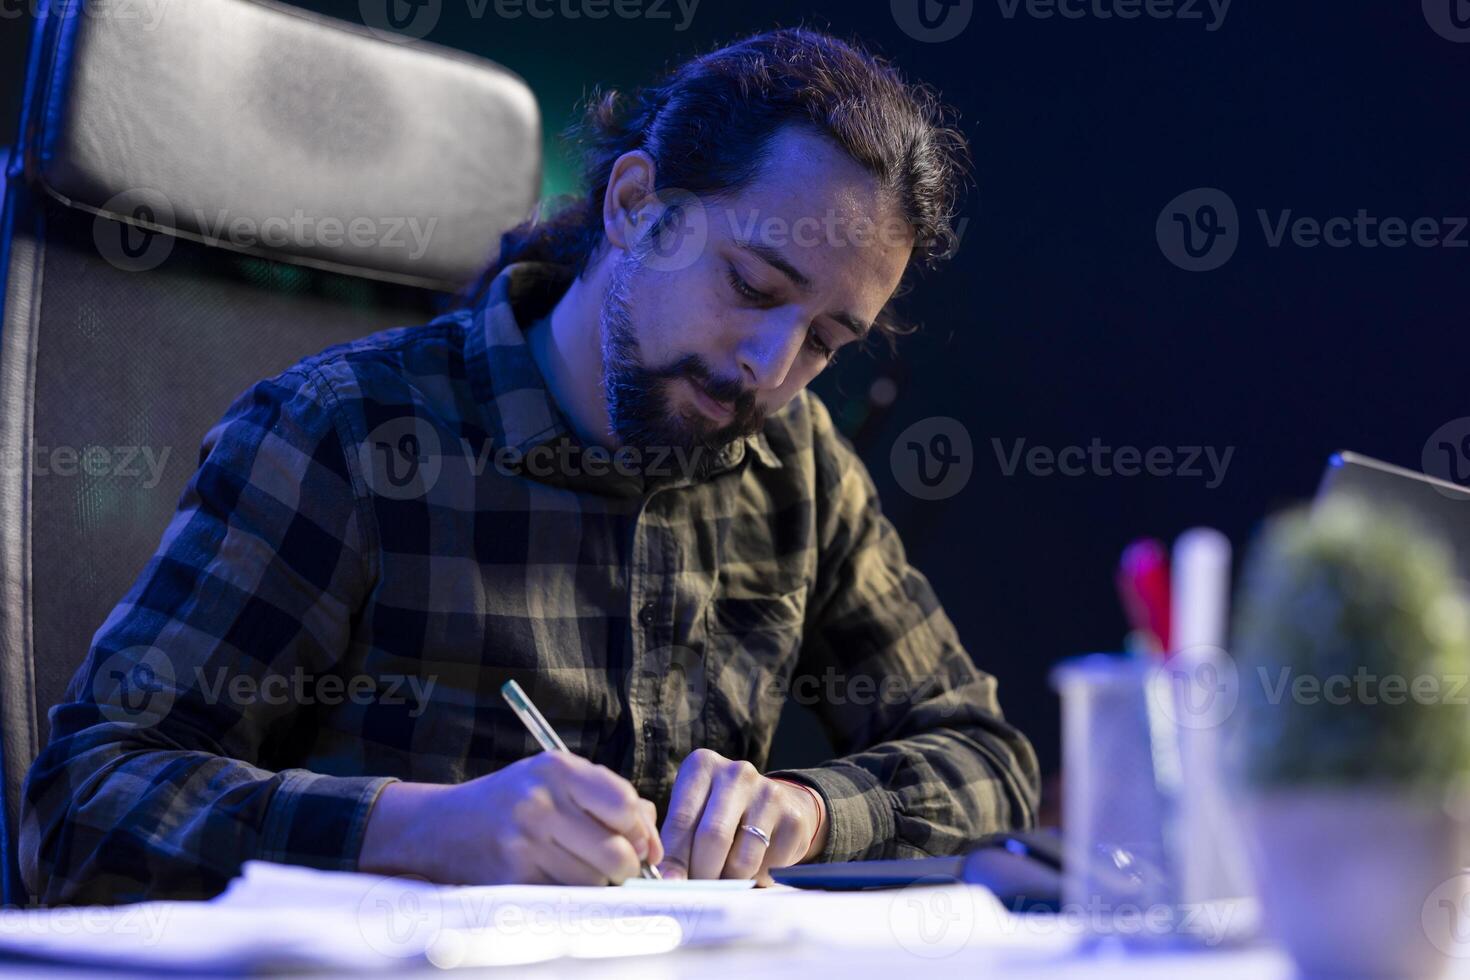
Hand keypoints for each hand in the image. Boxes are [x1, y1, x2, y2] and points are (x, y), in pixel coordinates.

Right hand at [359, 751, 662, 884]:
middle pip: (617, 853)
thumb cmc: (511, 801)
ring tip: (578, 867)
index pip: (626, 806)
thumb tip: (654, 843)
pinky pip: (565, 898)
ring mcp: (523, 844)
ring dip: (597, 883)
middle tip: (614, 864)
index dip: (642, 831)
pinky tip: (555, 878)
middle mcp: (540, 804)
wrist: (439, 827)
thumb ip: (608, 797)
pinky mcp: (510, 880)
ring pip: (594, 881)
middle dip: (625, 865)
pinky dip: (571, 895)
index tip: (641, 844)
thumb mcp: (554, 779)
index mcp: (557, 770)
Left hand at [656, 748, 826, 883]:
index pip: (681, 820)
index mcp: (703, 766)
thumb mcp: (693, 813)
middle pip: (713, 837)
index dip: (674, 859)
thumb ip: (676, 842)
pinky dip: (756, 879)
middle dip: (702, 874)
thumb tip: (669, 879)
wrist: (776, 804)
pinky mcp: (793, 819)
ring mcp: (769, 793)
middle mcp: (737, 773)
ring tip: (724, 882)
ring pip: (742, 859)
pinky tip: (752, 870)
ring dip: (729, 882)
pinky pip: (769, 867)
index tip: (670, 885)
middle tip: (698, 893)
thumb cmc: (720, 813)